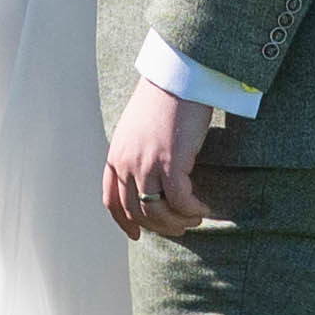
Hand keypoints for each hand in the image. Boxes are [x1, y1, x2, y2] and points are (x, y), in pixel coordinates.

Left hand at [103, 84, 216, 239]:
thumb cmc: (162, 101)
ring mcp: (146, 163)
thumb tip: (148, 179)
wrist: (176, 78)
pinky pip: (181, 200)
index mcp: (115, 156)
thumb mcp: (136, 131)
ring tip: (194, 218)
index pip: (112, 201)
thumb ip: (135, 154)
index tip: (137, 235)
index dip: (124, 223)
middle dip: (159, 226)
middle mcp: (126, 163)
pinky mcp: (171, 161)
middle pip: (137, 211)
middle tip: (180, 228)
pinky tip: (203, 208)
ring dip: (177, 222)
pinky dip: (192, 209)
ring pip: (158, 211)